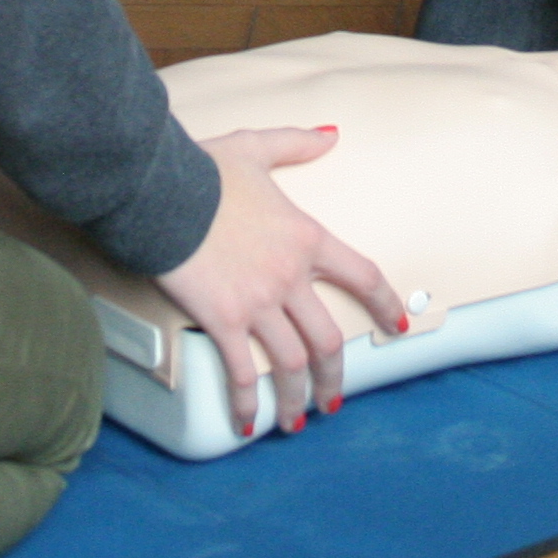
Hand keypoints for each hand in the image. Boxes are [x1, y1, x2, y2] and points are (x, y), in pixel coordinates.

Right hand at [154, 128, 407, 436]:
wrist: (161, 191)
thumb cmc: (204, 169)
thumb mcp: (256, 146)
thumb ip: (296, 144)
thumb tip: (330, 135)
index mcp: (306, 238)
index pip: (362, 277)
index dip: (384, 304)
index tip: (397, 324)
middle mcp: (291, 277)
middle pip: (329, 339)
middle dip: (334, 377)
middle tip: (332, 399)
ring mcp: (259, 302)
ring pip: (293, 363)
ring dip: (297, 399)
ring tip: (295, 421)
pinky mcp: (224, 320)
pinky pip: (242, 372)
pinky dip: (246, 403)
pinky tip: (248, 423)